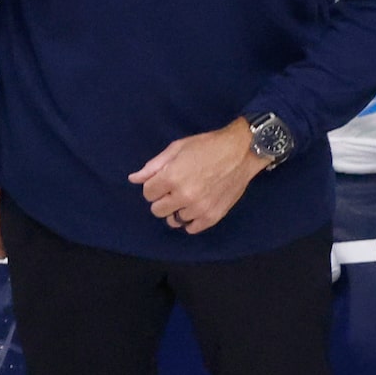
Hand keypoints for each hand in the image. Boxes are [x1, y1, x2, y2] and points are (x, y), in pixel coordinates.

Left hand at [131, 118, 267, 233]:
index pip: (148, 193)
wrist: (241, 152)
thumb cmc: (208, 146)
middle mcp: (183, 196)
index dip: (154, 185)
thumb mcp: (177, 148)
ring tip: (189, 196)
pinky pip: (191, 228)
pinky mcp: (213, 216)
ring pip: (174, 220)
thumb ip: (153, 166)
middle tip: (175, 188)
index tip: (164, 179)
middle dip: (162, 199)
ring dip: (178, 209)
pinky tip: (196, 208)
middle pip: (157, 210)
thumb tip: (134, 179)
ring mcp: (199, 208)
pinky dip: (190, 220)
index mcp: (171, 177)